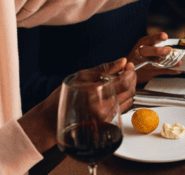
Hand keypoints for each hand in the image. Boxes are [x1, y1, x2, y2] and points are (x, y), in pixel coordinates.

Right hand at [18, 58, 135, 152]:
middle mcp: (103, 109)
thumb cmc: (63, 97)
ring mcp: (106, 118)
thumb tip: (122, 61)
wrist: (52, 118)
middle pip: (130, 91)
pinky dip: (124, 97)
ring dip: (129, 88)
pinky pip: (123, 107)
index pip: (125, 83)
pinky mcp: (107, 123)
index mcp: (95, 95)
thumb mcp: (82, 76)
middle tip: (127, 70)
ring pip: (128, 100)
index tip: (129, 65)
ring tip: (121, 79)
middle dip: (132, 78)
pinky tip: (116, 91)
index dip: (131, 72)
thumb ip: (105, 69)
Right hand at [128, 32, 180, 83]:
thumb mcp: (145, 44)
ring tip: (179, 62)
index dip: (157, 37)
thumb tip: (172, 44)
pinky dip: (171, 71)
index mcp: (143, 43)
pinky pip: (161, 71)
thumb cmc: (140, 53)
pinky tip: (178, 69)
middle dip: (158, 50)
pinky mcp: (149, 72)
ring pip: (156, 63)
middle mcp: (142, 53)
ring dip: (169, 63)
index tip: (164, 36)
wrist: (129, 67)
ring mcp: (144, 64)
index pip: (149, 39)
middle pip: (148, 51)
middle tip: (168, 50)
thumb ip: (156, 42)